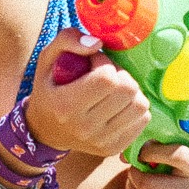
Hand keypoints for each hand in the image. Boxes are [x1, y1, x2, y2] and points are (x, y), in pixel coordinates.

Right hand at [23, 29, 148, 158]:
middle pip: (128, 91)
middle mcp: (85, 128)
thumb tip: (97, 43)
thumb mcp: (47, 58)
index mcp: (66, 106)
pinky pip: (143, 119)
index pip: (107, 78)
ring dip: (131, 91)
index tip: (93, 63)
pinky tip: (118, 105)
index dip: (105, 63)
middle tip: (106, 75)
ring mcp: (102, 142)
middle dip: (120, 75)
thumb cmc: (49, 88)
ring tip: (114, 90)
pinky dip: (134, 107)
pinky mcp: (115, 148)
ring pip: (141, 105)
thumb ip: (67, 40)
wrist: (45, 130)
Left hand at [117, 142, 188, 188]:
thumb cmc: (187, 178)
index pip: (177, 155)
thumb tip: (125, 156)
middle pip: (147, 184)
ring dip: (129, 188)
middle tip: (135, 171)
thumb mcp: (185, 161)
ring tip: (134, 185)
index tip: (144, 153)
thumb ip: (159, 149)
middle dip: (133, 174)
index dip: (152, 151)